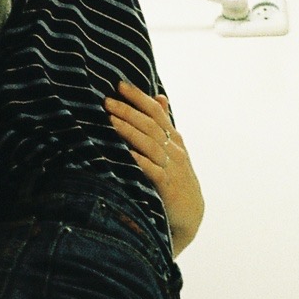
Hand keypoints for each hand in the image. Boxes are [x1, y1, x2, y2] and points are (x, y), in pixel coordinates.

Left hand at [105, 81, 204, 256]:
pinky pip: (152, 171)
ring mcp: (171, 168)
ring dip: (130, 131)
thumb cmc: (176, 178)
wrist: (190, 213)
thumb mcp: (173, 149)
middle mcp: (173, 150)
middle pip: (150, 125)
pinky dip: (139, 161)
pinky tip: (125, 153)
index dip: (139, 97)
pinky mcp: (167, 188)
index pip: (156, 112)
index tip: (120, 85)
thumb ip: (164, 124)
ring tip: (110, 120)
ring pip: (149, 144)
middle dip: (128, 111)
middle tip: (108, 100)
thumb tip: (158, 96)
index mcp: (173, 139)